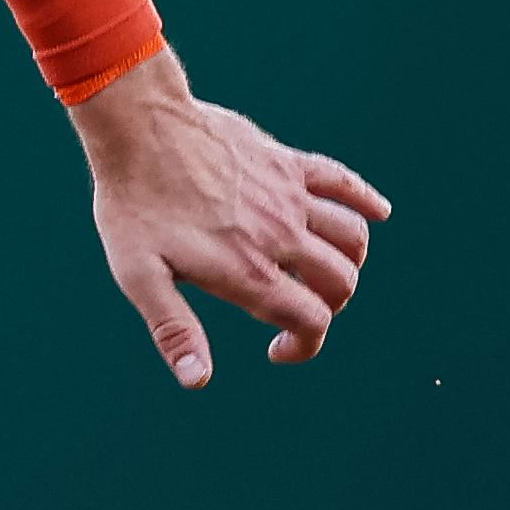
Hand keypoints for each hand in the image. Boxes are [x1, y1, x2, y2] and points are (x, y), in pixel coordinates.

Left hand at [67, 51, 387, 385]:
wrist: (139, 128)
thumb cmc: (133, 205)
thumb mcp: (140, 276)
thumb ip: (173, 328)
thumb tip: (198, 380)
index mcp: (248, 270)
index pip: (311, 320)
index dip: (304, 344)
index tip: (277, 348)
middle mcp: (281, 235)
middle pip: (340, 282)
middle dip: (329, 305)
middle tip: (295, 308)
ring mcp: (289, 195)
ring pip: (351, 236)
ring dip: (348, 261)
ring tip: (319, 271)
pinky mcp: (287, 162)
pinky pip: (342, 181)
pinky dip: (366, 200)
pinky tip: (376, 213)